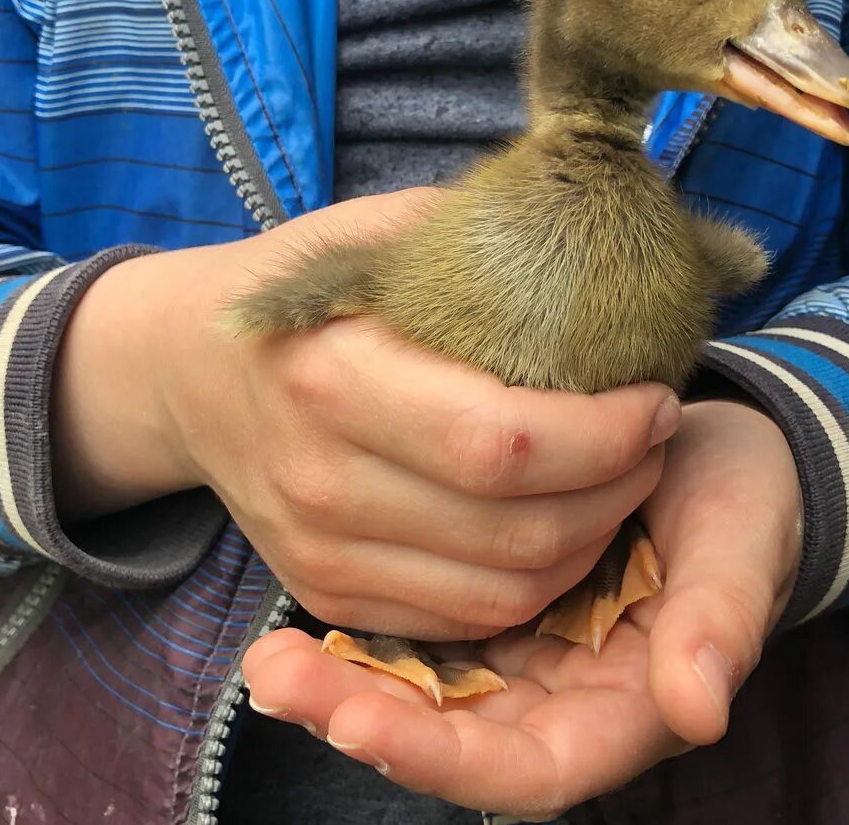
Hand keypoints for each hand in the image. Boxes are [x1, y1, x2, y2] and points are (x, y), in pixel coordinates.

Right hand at [50, 188, 679, 640]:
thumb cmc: (309, 290)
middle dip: (620, 488)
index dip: (607, 434)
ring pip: (504, 590)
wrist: (190, 373)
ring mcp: (319, 551)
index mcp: (336, 375)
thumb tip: (614, 230)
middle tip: (657, 440)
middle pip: (518, 528)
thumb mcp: (381, 232)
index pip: (505, 441)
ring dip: (592, 541)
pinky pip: (464, 619)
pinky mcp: (327, 595)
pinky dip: (536, 582)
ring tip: (622, 481)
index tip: (657, 396)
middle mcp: (321, 479)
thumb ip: (486, 239)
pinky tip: (563, 526)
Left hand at [242, 399, 801, 818]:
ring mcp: (522, 662)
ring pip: (426, 700)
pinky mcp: (493, 612)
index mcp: (629, 711)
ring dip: (348, 688)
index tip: (361, 724)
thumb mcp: (743, 544)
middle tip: (279, 678)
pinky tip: (301, 619)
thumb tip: (699, 709)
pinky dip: (366, 640)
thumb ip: (721, 623)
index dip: (444, 758)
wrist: (716, 448)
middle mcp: (563, 704)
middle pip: (455, 745)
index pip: (528, 770)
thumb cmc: (744, 503)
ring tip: (269, 659)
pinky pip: (423, 643)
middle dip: (364, 722)